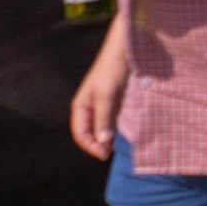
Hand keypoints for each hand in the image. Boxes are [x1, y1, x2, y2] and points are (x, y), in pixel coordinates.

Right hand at [68, 34, 128, 160]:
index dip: (90, 146)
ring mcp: (103, 106)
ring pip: (102, 129)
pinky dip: (116, 131)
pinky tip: (124, 136)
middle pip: (90, 134)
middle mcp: (90, 109)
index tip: (104, 154)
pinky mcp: (115, 103)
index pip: (80, 134)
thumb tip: (102, 141)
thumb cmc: (112, 70)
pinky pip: (112, 122)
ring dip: (108, 140)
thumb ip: (103, 117)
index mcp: (81, 107)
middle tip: (111, 153)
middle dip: (98, 145)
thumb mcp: (106, 94)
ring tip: (118, 148)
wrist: (126, 50)